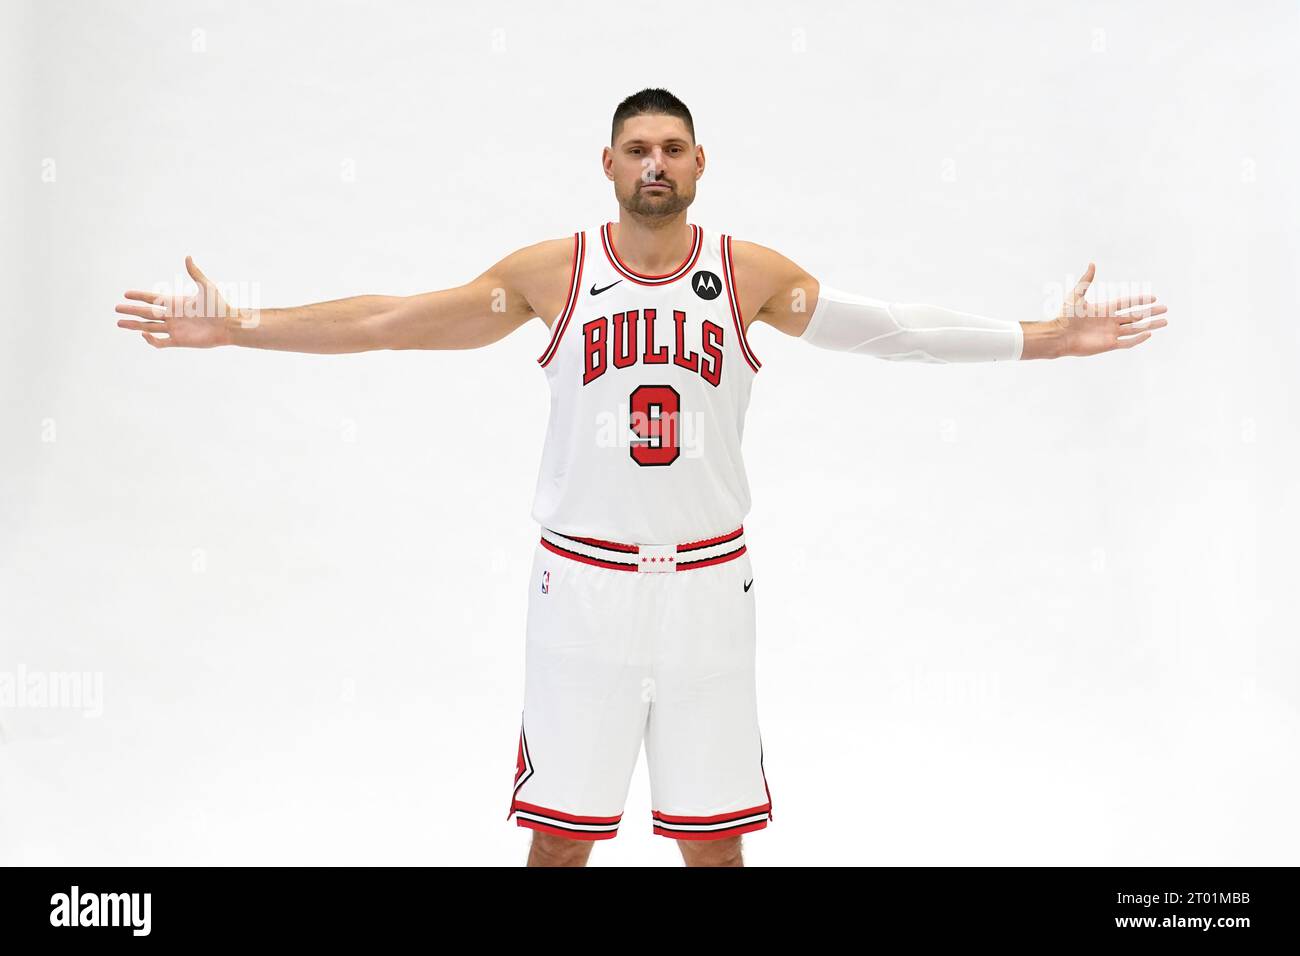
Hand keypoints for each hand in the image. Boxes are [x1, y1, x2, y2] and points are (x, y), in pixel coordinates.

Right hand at [115, 257, 238, 347]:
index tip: (126, 294)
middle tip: (116, 309)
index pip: (152, 298)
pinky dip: (150, 340)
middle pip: (146, 313)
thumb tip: (187, 256)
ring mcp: (175, 329)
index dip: (139, 296)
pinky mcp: (179, 341)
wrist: (229, 324)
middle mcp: (172, 315)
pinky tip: (143, 334)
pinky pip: (161, 342)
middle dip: (131, 311)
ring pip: (149, 327)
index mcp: (176, 302)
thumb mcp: (206, 287)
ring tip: (119, 323)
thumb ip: (195, 273)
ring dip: (134, 326)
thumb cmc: (220, 305)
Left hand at [1053, 262, 1167, 356]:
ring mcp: (1110, 333)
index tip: (1154, 298)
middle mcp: (1110, 321)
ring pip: (1135, 329)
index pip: (1128, 303)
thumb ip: (1086, 280)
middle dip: (1151, 313)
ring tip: (1165, 322)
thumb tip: (1092, 263)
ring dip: (1150, 325)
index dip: (1140, 300)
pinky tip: (1149, 334)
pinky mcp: (1108, 345)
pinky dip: (1138, 339)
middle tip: (1165, 309)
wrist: (1058, 335)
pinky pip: (1127, 342)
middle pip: (1136, 316)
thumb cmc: (1065, 316)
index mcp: (1105, 309)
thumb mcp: (1077, 295)